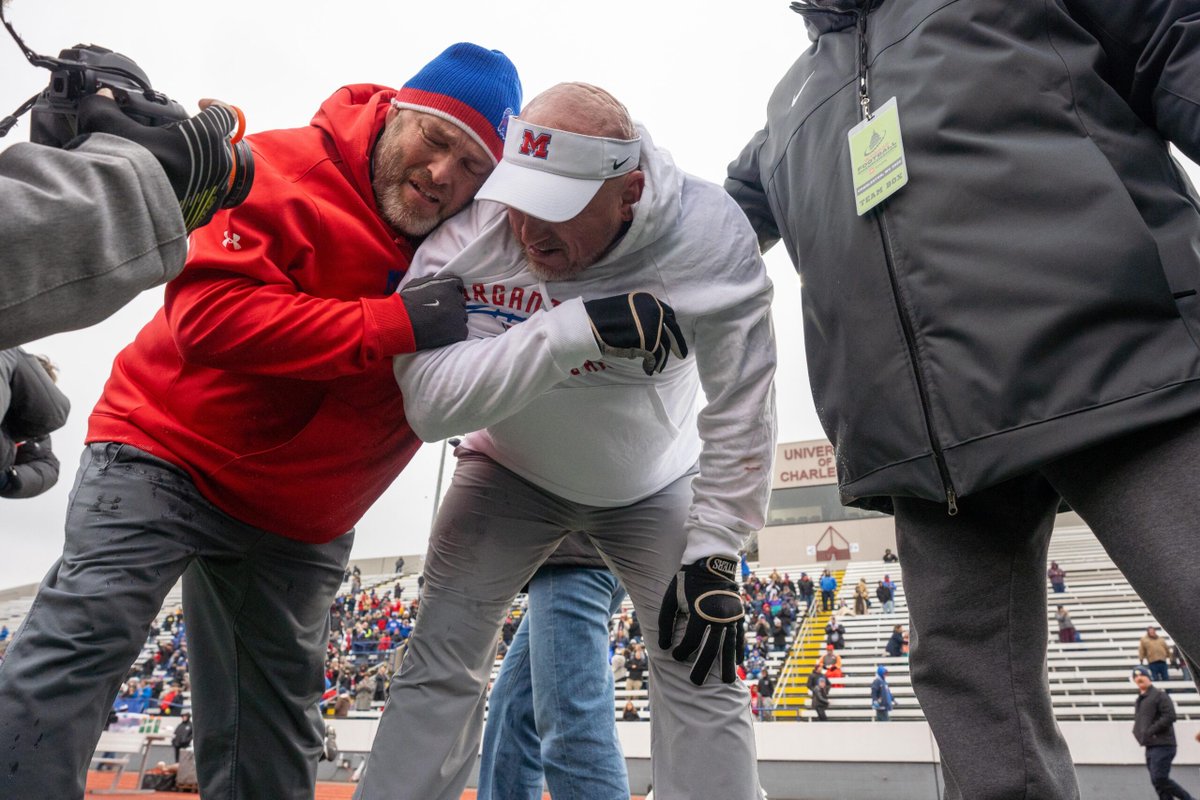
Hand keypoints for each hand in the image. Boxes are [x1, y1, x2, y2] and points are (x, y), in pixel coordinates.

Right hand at [75, 91, 250, 230]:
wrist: (129, 215)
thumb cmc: (126, 167)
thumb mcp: (110, 127)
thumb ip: (105, 105)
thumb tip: (101, 95)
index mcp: (205, 136)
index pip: (223, 112)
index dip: (213, 104)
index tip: (201, 104)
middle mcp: (219, 162)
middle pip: (219, 140)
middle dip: (203, 135)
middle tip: (179, 135)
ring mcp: (217, 188)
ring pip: (217, 167)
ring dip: (201, 160)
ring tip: (176, 160)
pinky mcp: (209, 210)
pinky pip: (209, 191)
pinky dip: (197, 184)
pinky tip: (176, 184)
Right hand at [400, 275, 466, 349]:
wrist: (403, 322)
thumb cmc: (406, 303)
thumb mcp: (417, 284)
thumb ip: (431, 281)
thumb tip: (438, 281)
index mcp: (448, 284)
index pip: (458, 285)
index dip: (452, 291)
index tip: (445, 298)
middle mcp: (456, 298)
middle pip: (460, 302)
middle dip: (452, 306)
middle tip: (440, 313)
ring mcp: (460, 315)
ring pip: (462, 317)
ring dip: (454, 320)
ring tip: (439, 325)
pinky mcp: (460, 330)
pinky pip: (462, 331)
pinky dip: (454, 334)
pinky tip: (442, 334)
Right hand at [584, 292, 686, 374]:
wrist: (592, 324)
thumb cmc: (602, 318)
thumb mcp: (625, 309)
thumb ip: (639, 315)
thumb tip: (648, 331)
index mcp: (648, 300)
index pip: (669, 314)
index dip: (672, 328)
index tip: (675, 337)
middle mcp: (654, 310)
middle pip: (672, 330)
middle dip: (678, 344)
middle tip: (681, 355)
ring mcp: (653, 325)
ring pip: (663, 346)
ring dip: (661, 359)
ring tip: (657, 368)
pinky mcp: (649, 340)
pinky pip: (655, 355)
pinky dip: (652, 364)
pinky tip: (647, 370)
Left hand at [658, 555, 744, 684]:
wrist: (712, 562)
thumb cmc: (687, 581)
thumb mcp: (671, 598)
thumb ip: (665, 622)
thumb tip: (663, 646)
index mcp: (700, 613)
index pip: (691, 641)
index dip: (682, 652)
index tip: (675, 657)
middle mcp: (718, 617)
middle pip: (712, 649)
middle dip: (703, 668)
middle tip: (696, 683)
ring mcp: (732, 616)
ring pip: (730, 646)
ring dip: (729, 665)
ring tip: (729, 682)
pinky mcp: (739, 614)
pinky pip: (740, 635)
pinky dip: (740, 649)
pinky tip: (740, 662)